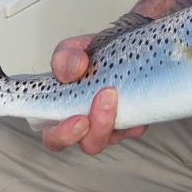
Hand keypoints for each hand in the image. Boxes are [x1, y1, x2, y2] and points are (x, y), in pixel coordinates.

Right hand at [41, 33, 146, 154]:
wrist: (121, 47)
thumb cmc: (91, 54)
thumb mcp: (74, 49)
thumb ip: (65, 57)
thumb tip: (73, 70)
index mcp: (63, 113)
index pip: (55, 138)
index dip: (63, 136)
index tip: (78, 119)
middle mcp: (88, 126)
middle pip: (89, 144)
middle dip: (98, 126)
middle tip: (105, 97)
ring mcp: (111, 125)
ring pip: (113, 138)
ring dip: (114, 117)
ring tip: (115, 90)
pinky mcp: (132, 120)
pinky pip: (136, 126)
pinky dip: (136, 113)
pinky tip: (135, 93)